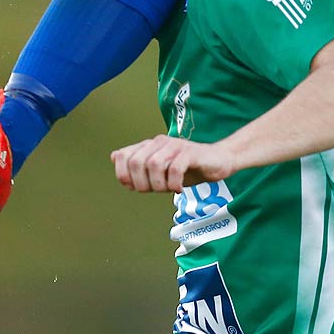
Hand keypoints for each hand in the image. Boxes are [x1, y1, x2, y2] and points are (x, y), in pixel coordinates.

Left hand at [110, 135, 233, 192]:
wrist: (219, 161)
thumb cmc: (188, 168)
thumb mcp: (161, 170)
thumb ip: (139, 165)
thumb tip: (114, 157)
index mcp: (150, 146)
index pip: (123, 156)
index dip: (123, 175)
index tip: (135, 187)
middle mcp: (160, 143)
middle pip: (136, 162)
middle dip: (141, 183)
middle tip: (155, 190)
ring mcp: (176, 146)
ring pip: (154, 164)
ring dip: (158, 184)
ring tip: (167, 189)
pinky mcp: (191, 153)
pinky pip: (175, 169)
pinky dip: (174, 183)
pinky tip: (178, 189)